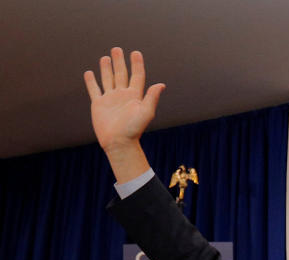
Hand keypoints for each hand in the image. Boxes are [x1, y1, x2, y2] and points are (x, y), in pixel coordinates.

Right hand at [83, 48, 162, 181]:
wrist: (119, 143)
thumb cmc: (134, 129)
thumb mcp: (146, 112)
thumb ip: (152, 97)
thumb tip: (161, 84)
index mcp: (135, 96)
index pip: (137, 76)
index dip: (137, 64)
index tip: (136, 53)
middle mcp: (123, 96)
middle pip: (121, 74)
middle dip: (119, 62)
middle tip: (117, 49)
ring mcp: (110, 99)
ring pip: (108, 80)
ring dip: (107, 69)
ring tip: (106, 58)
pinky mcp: (99, 105)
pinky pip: (94, 90)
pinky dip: (91, 81)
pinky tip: (90, 73)